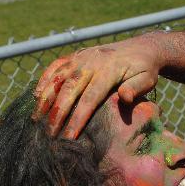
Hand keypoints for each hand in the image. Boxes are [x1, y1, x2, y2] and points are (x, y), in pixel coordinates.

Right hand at [33, 36, 162, 138]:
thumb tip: (124, 98)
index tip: (68, 138)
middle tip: (48, 134)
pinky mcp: (75, 55)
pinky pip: (55, 66)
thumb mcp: (148, 79)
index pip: (89, 98)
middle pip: (68, 90)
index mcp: (108, 71)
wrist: (141, 48)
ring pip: (57, 78)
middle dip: (56, 113)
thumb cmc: (145, 70)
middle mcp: (91, 62)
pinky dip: (43, 80)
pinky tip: (35, 96)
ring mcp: (80, 57)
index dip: (77, 119)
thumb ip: (136, 88)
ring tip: (35, 119)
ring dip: (44, 98)